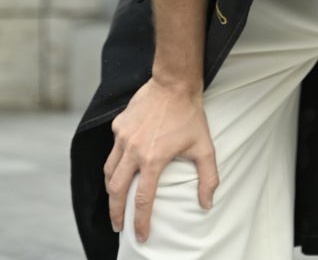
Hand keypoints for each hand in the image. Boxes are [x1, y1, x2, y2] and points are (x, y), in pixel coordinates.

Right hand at [103, 77, 217, 242]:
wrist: (174, 82)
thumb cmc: (190, 115)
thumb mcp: (204, 147)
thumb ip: (208, 178)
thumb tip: (207, 204)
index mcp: (153, 159)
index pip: (142, 200)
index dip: (140, 222)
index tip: (141, 236)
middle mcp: (134, 150)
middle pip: (116, 191)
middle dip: (115, 212)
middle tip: (118, 225)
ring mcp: (123, 137)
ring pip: (109, 171)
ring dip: (111, 189)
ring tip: (114, 200)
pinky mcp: (118, 125)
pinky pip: (113, 149)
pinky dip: (115, 161)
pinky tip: (121, 165)